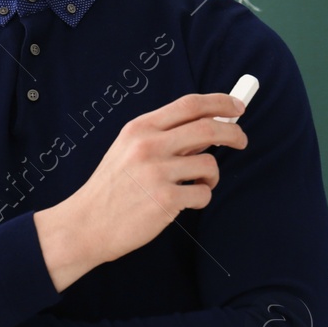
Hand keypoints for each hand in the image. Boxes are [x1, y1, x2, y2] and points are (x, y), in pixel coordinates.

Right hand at [59, 92, 246, 271]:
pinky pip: (203, 194)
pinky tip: (183, 202)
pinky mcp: (166, 200)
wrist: (86, 224)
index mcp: (140, 128)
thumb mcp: (127, 149)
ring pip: (209, 164)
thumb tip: (206, 128)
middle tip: (241, 140)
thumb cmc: (111, 188)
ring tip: (196, 185)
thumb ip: (162, 137)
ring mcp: (157, 173)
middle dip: (234, 133)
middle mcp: (149, 145)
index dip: (219, 102)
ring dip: (211, 176)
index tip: (236, 107)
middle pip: (208, 128)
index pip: (189, 104)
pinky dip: (200, 199)